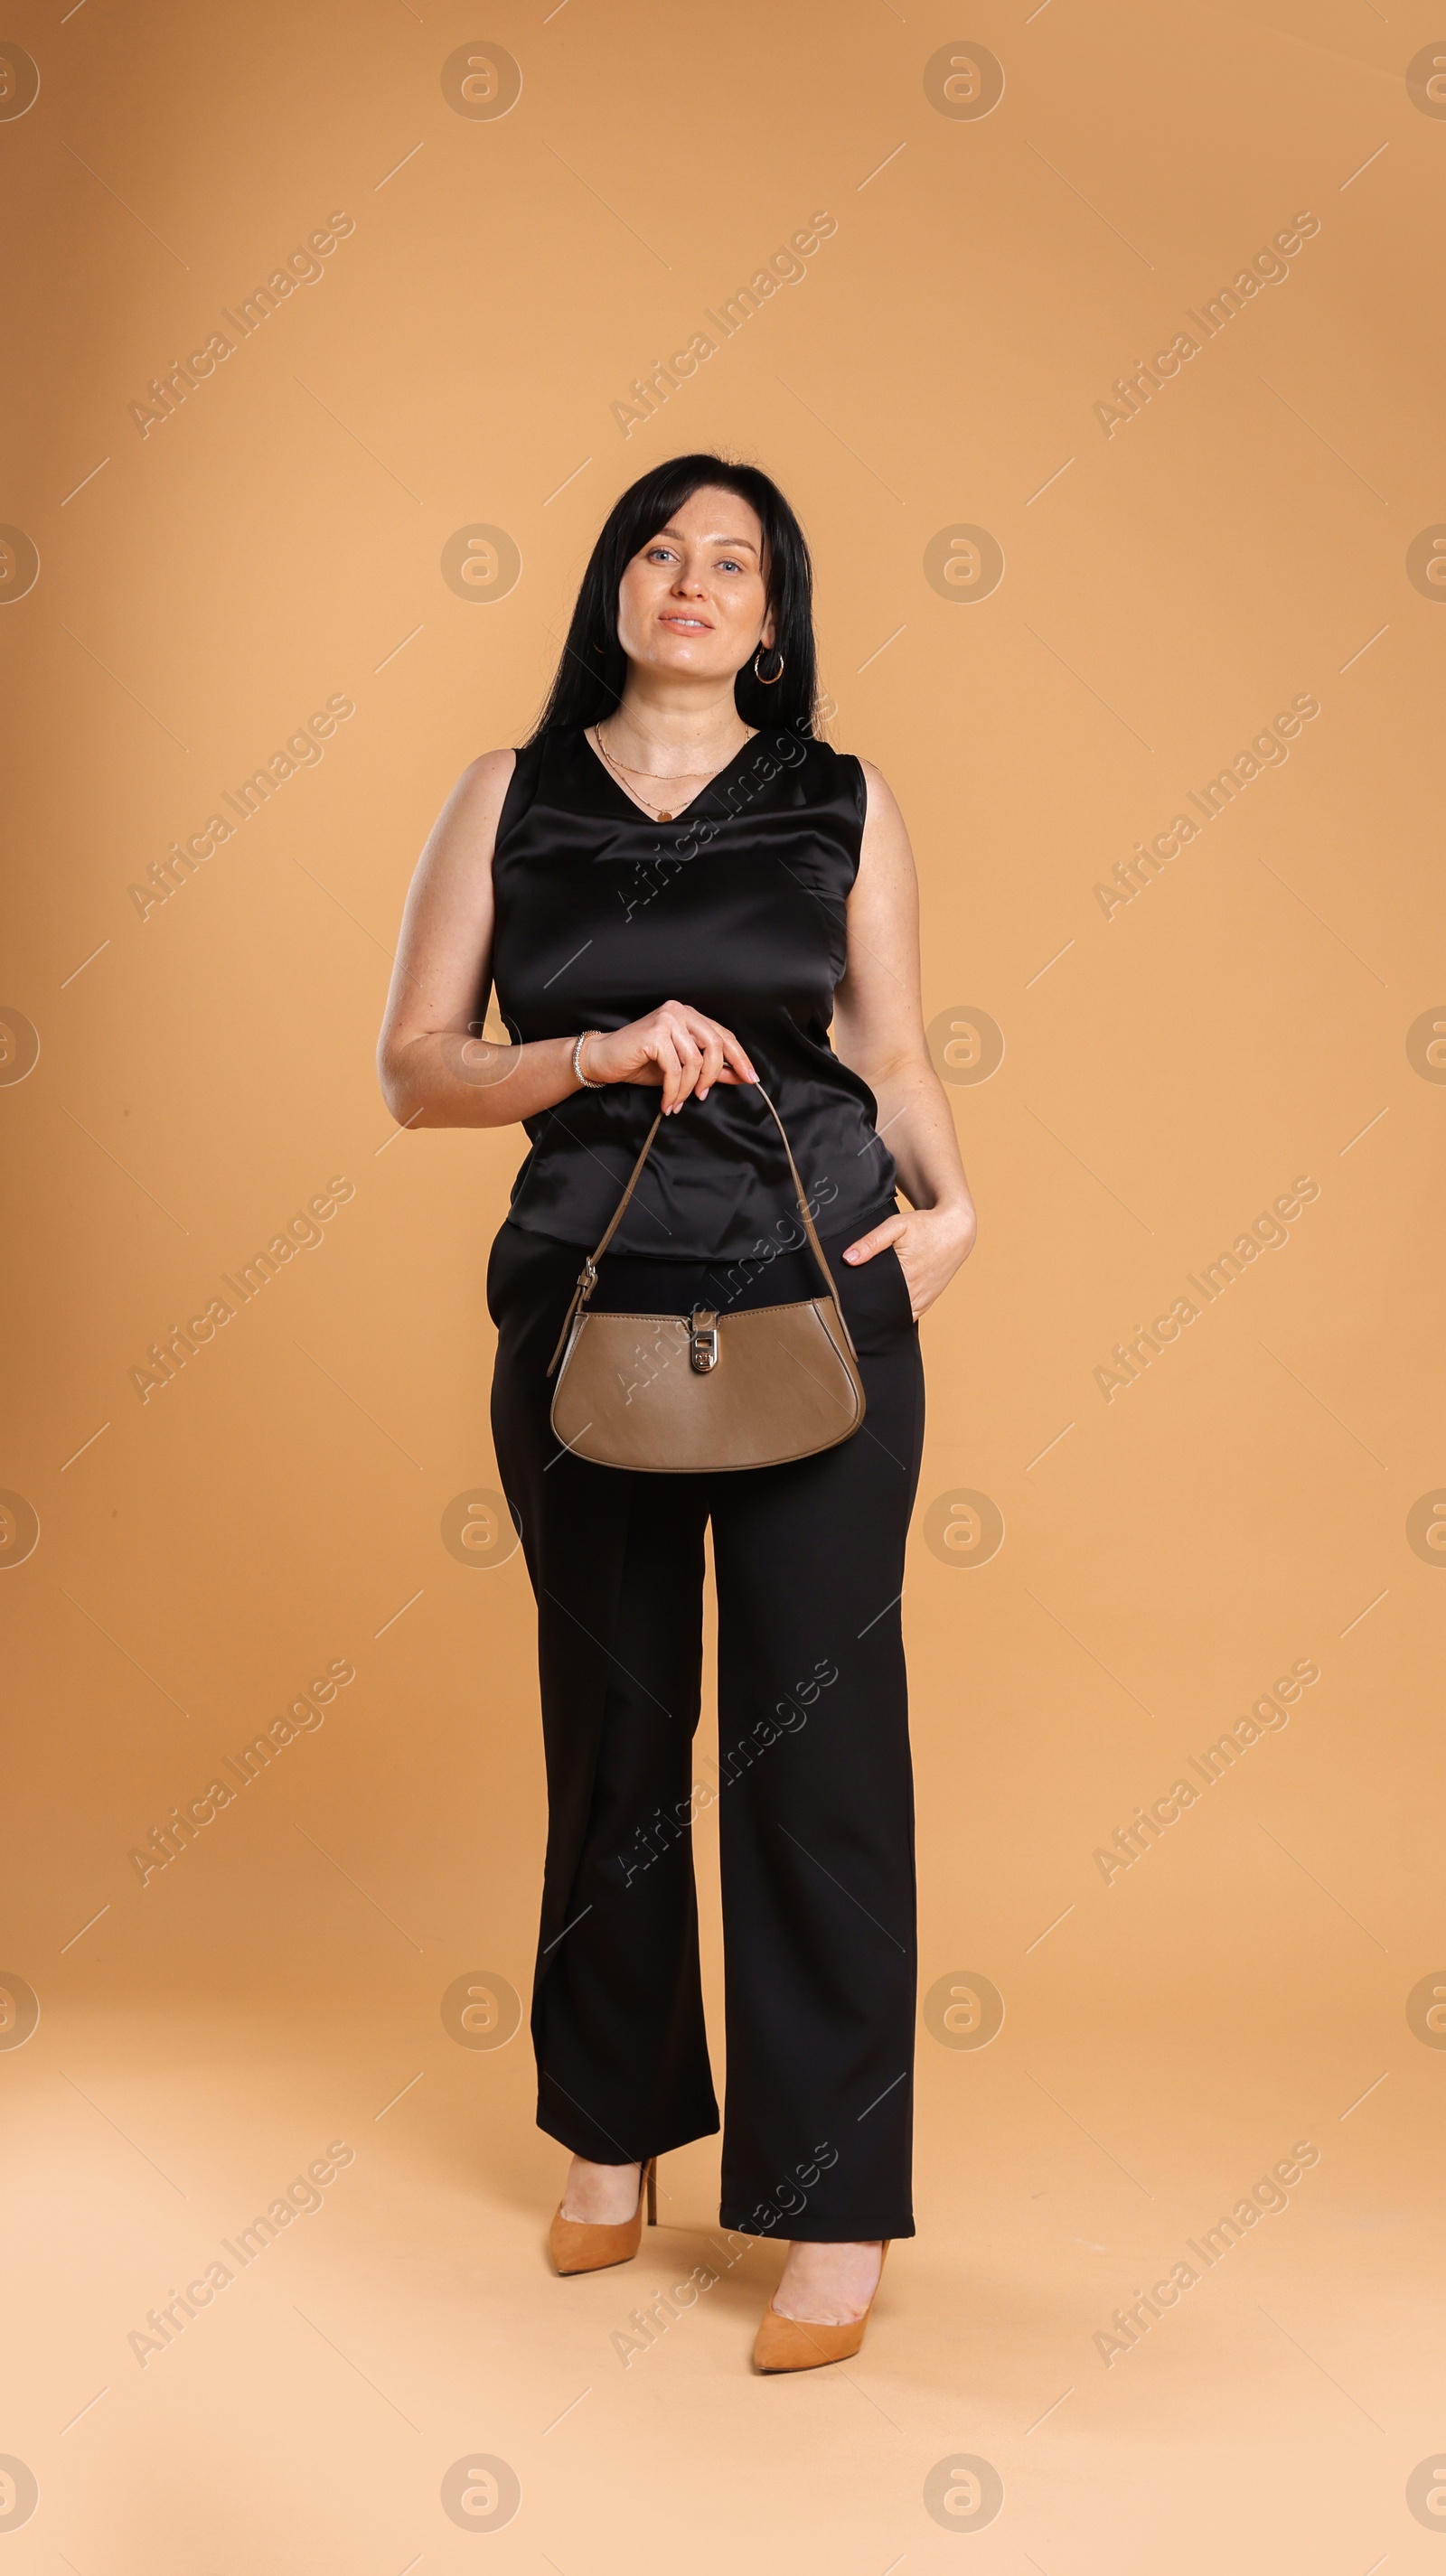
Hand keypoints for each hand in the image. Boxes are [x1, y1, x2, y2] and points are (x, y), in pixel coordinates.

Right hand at [581, 1002, 756, 1113]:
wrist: (603, 1060)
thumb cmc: (640, 1062)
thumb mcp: (681, 1068)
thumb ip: (710, 1069)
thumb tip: (738, 1076)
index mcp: (689, 1016)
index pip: (723, 1035)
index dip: (740, 1058)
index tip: (750, 1078)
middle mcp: (680, 1012)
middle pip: (714, 1045)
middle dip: (714, 1076)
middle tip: (703, 1096)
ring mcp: (667, 1020)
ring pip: (694, 1061)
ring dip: (688, 1089)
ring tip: (679, 1102)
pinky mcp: (655, 1034)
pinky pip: (675, 1069)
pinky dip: (674, 1091)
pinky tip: (668, 1103)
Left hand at [841, 1203, 975, 1317]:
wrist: (956, 1230)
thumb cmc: (926, 1226)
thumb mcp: (897, 1226)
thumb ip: (871, 1242)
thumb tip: (848, 1258)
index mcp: (906, 1275)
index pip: (874, 1297)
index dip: (858, 1299)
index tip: (842, 1299)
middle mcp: (915, 1292)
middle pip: (883, 1309)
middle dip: (866, 1308)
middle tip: (847, 1304)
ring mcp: (922, 1300)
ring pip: (895, 1317)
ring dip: (880, 1315)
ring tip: (862, 1309)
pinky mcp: (927, 1302)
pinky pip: (907, 1316)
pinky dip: (895, 1315)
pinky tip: (882, 1310)